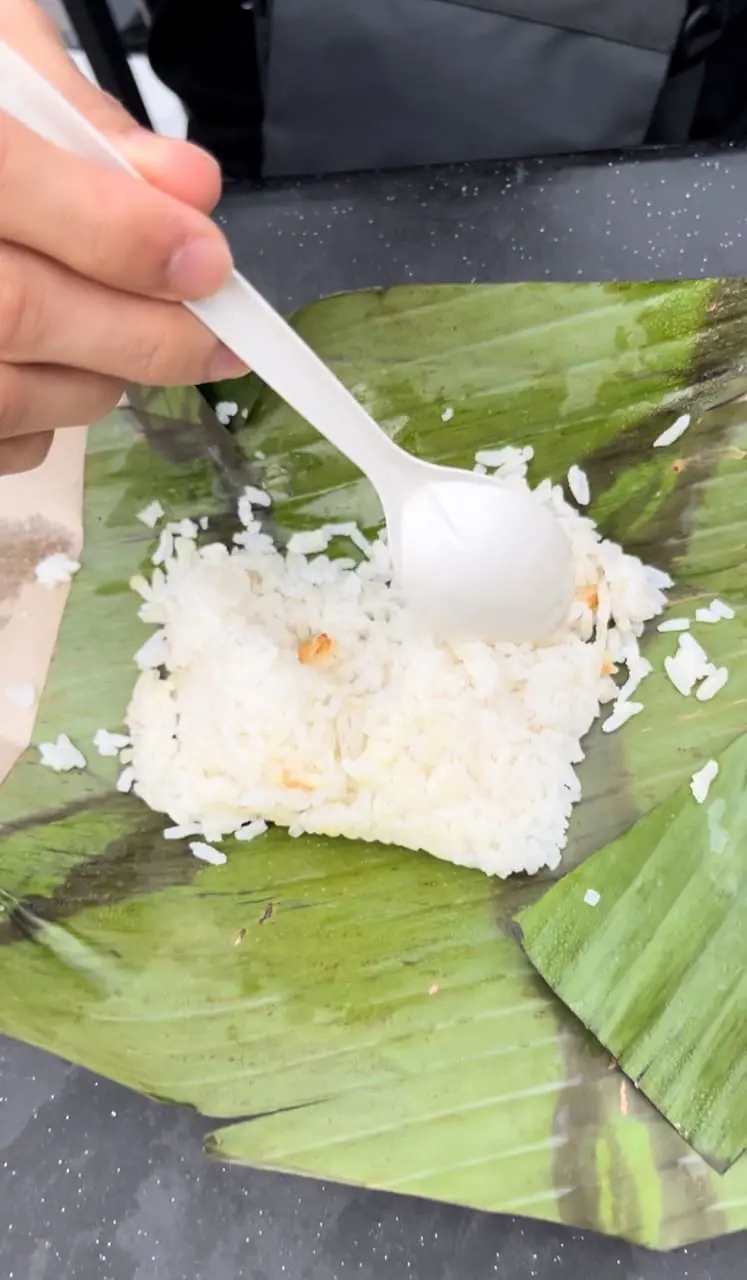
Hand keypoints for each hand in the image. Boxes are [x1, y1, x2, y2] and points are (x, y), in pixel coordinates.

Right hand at [0, 0, 243, 475]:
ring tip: (131, 341)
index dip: (123, 235)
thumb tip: (190, 188)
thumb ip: (82, 119)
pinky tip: (60, 370)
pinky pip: (0, 440)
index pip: (10, 188)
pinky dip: (49, 420)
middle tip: (218, 341)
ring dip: (101, 379)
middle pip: (20, 312)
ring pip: (12, 392)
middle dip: (144, 335)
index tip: (207, 262)